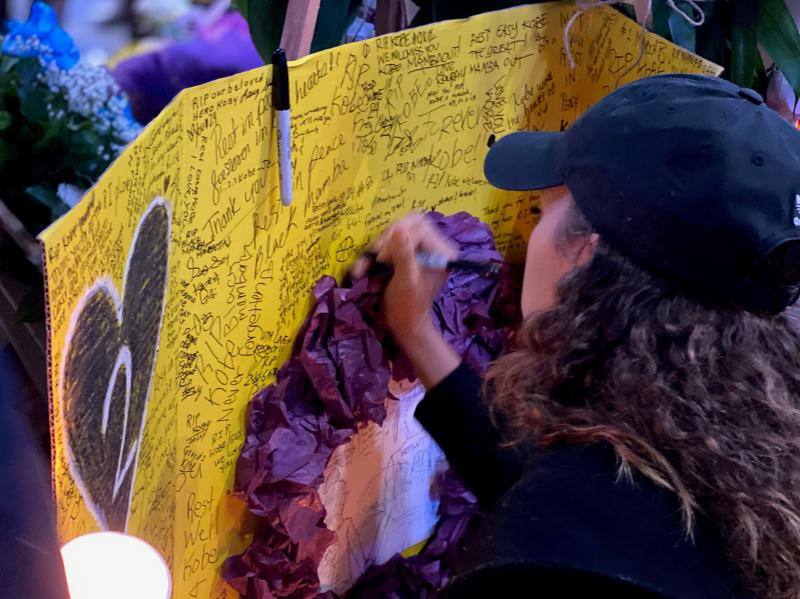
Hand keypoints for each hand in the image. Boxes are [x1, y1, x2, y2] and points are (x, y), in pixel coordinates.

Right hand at [355, 214, 461, 387]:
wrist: (404, 323)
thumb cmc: (407, 306)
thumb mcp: (406, 280)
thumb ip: (404, 254)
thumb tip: (399, 229)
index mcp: (442, 252)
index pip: (419, 227)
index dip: (398, 238)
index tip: (384, 258)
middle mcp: (436, 246)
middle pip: (410, 224)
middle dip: (389, 238)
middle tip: (379, 258)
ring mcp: (424, 248)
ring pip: (400, 230)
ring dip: (382, 245)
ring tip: (371, 263)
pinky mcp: (411, 252)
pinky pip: (394, 239)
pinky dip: (380, 249)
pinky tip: (370, 263)